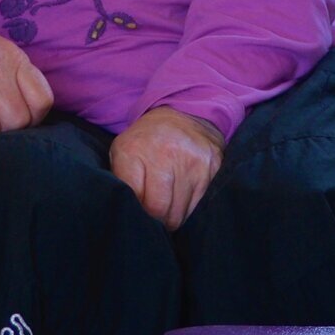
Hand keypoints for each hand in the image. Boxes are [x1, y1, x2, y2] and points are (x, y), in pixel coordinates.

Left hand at [110, 108, 223, 229]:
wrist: (182, 113)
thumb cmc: (146, 141)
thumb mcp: (122, 154)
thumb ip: (121, 182)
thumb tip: (130, 213)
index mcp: (136, 152)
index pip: (140, 204)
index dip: (141, 216)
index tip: (141, 215)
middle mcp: (167, 154)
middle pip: (163, 211)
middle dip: (158, 221)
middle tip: (155, 219)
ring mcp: (193, 160)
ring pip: (183, 211)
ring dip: (174, 216)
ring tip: (168, 210)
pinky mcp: (214, 165)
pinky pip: (201, 202)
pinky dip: (190, 207)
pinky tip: (183, 199)